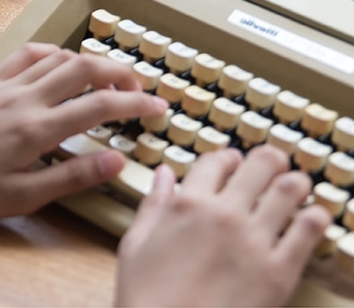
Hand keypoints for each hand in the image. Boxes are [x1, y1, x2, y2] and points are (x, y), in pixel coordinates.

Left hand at [0, 42, 167, 220]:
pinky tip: (62, 63)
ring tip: (106, 80)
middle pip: (85, 68)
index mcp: (36, 130)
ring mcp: (6, 84)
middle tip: (138, 90)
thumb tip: (115, 160)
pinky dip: (54, 53)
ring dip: (90, 62)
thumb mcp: (22, 198)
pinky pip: (28, 53)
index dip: (135, 104)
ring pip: (59, 56)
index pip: (99, 107)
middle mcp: (24, 98)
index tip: (159, 108)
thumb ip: (72, 177)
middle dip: (120, 73)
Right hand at [115, 144, 331, 306]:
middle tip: (273, 166)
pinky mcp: (279, 273)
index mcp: (188, 204)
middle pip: (261, 165)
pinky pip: (307, 232)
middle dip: (269, 160)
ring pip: (290, 190)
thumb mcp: (135, 245)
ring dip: (295, 183)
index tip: (234, 160)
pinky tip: (313, 217)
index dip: (228, 156)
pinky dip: (315, 218)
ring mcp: (254, 242)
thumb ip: (153, 204)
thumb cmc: (147, 300)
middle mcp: (225, 214)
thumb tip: (164, 174)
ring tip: (296, 186)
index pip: (217, 160)